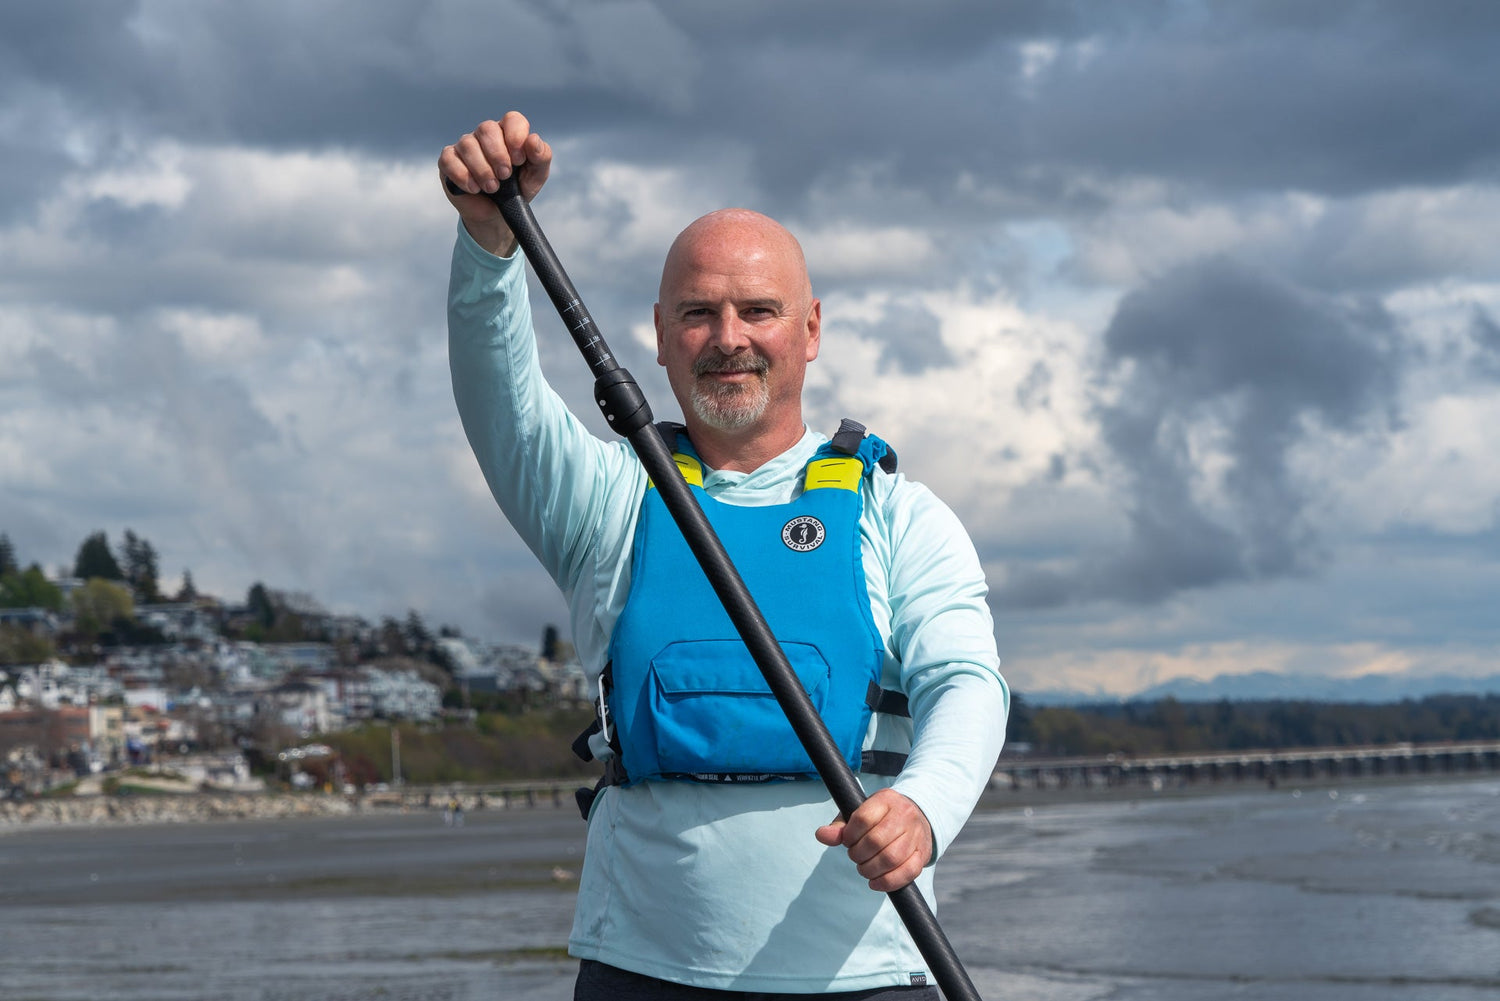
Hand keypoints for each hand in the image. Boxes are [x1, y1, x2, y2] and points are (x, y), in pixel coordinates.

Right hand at [438, 111, 552, 255]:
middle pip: (487, 128)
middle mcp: (485, 135)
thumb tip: (533, 139)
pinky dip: (463, 176)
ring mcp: (465, 146)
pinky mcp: (448, 161)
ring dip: (482, 169)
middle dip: (498, 155)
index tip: (519, 160)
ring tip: (492, 188)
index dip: (515, 137)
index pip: (512, 119)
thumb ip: (541, 157)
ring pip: (468, 144)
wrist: (496, 215)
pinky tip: (474, 188)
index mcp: (509, 133)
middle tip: (505, 176)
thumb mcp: (536, 176)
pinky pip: (449, 159)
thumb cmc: (517, 190)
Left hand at [815, 788, 932, 891]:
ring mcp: (916, 834)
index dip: (850, 835)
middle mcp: (905, 814)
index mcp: (886, 799)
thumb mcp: (860, 813)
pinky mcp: (923, 854)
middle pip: (876, 841)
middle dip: (858, 855)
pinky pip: (908, 872)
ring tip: (864, 868)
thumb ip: (840, 826)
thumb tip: (821, 835)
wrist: (917, 815)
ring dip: (870, 869)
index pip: (863, 819)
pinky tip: (875, 883)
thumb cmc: (881, 817)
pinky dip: (888, 882)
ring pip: (891, 858)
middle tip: (855, 857)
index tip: (847, 841)